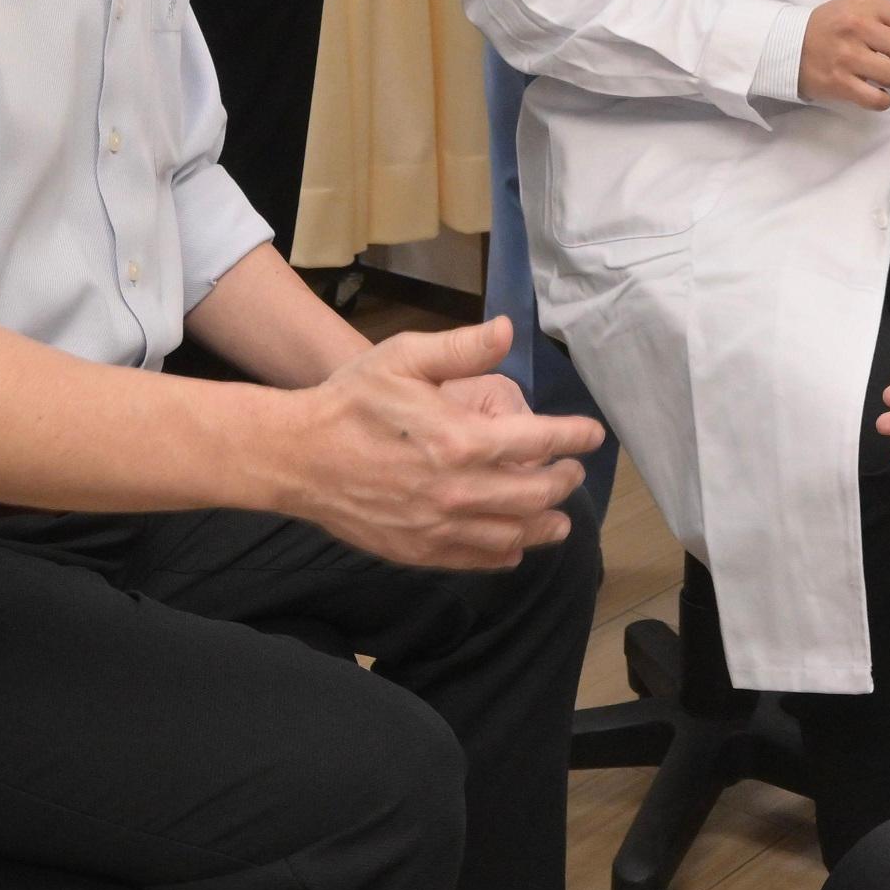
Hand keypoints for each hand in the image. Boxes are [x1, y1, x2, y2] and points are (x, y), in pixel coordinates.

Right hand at [279, 321, 599, 568]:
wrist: (296, 456)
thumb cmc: (351, 401)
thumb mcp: (404, 357)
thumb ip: (462, 347)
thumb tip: (508, 330)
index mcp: (460, 439)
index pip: (539, 441)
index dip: (573, 437)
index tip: (592, 434)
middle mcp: (457, 489)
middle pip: (535, 494)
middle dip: (563, 481)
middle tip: (572, 471)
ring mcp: (438, 525)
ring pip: (512, 535)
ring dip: (545, 525)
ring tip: (560, 519)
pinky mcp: (418, 550)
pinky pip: (476, 559)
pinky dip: (505, 554)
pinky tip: (515, 547)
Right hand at [798, 0, 889, 110]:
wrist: (787, 44)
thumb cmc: (830, 25)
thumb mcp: (858, 8)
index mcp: (867, 6)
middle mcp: (858, 28)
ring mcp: (848, 57)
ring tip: (876, 72)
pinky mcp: (839, 84)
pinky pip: (879, 99)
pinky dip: (881, 98)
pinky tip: (870, 89)